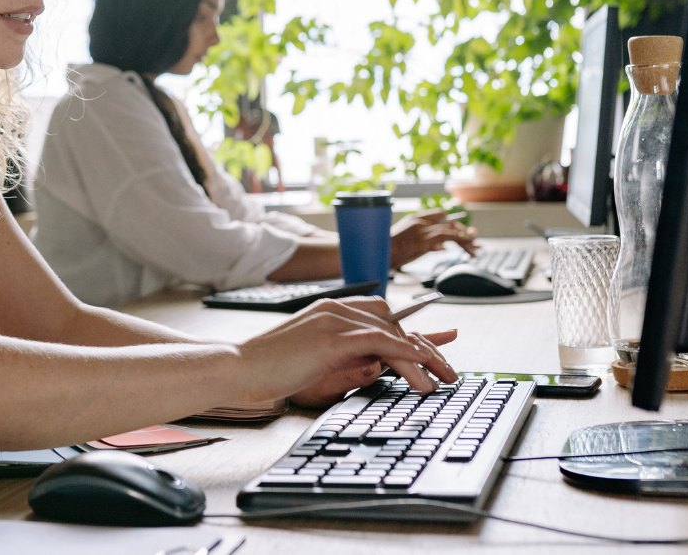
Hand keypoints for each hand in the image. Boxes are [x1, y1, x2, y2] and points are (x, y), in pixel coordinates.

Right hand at [235, 295, 457, 407]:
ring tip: (444, 379)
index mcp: (330, 310)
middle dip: (427, 346)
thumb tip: (372, 367)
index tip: (436, 348)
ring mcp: (334, 320)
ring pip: (393, 333)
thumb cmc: (268, 368)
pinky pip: (381, 342)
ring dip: (425, 356)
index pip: (382, 314)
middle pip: (395, 323)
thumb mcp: (312, 358)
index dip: (412, 331)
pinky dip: (407, 355)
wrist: (238, 367)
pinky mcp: (332, 338)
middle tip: (448, 370)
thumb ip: (341, 355)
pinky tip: (423, 371)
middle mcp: (336, 309)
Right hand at [390, 209, 477, 267]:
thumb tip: (441, 247)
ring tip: (474, 247)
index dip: (452, 222)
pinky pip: (447, 237)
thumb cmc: (387, 251)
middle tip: (473, 239)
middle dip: (462, 231)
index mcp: (414, 219)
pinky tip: (466, 246)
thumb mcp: (406, 242)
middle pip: (447, 223)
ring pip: (450, 230)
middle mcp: (420, 222)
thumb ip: (425, 243)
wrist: (378, 253)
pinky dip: (459, 240)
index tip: (462, 230)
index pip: (439, 214)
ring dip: (464, 239)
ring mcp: (422, 231)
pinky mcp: (424, 241)